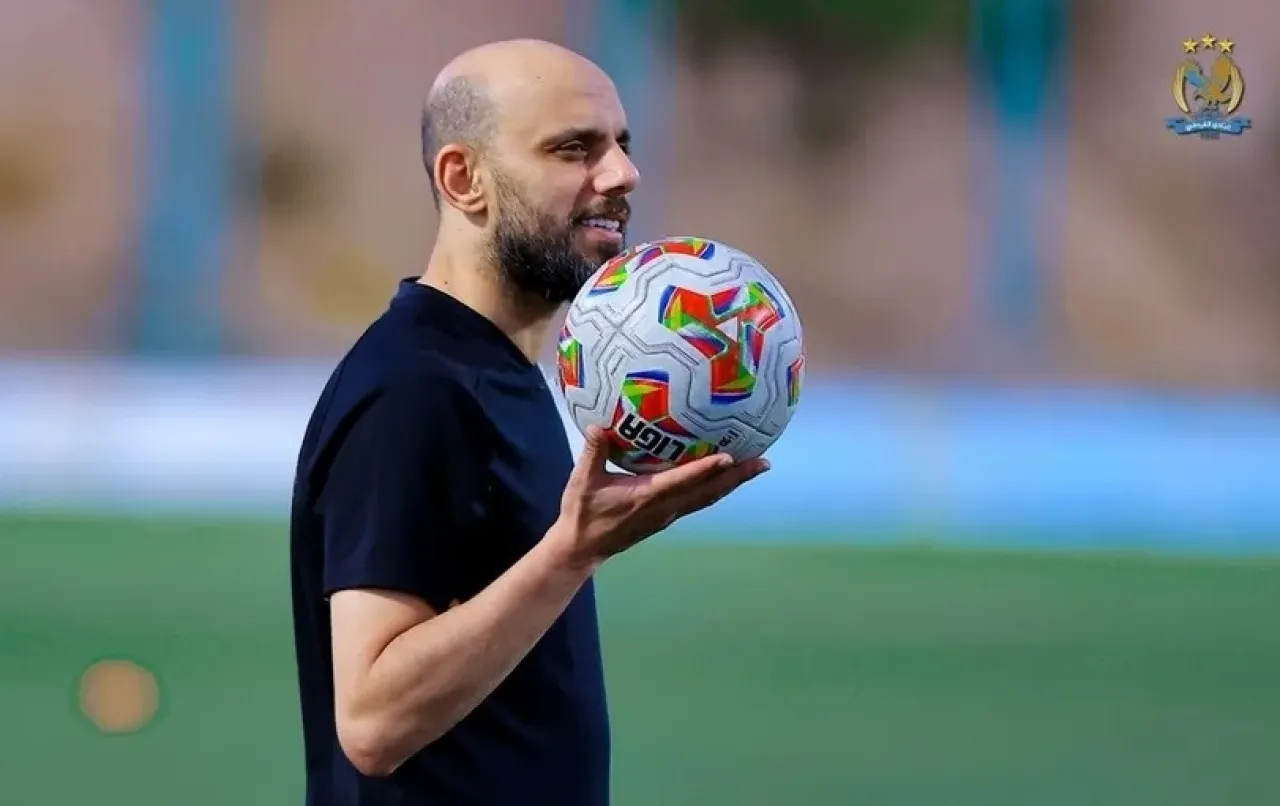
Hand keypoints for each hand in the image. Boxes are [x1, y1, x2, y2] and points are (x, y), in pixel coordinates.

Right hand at [550, 426, 769, 568]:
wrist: (582, 549)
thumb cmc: (582, 514)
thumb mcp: (582, 481)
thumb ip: (593, 452)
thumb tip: (598, 425)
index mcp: (648, 496)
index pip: (683, 480)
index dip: (706, 469)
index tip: (730, 457)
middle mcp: (665, 507)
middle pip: (709, 492)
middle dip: (737, 477)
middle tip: (764, 462)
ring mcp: (668, 515)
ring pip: (707, 498)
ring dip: (732, 483)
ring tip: (755, 467)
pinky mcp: (666, 517)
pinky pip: (698, 500)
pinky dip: (715, 487)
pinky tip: (723, 477)